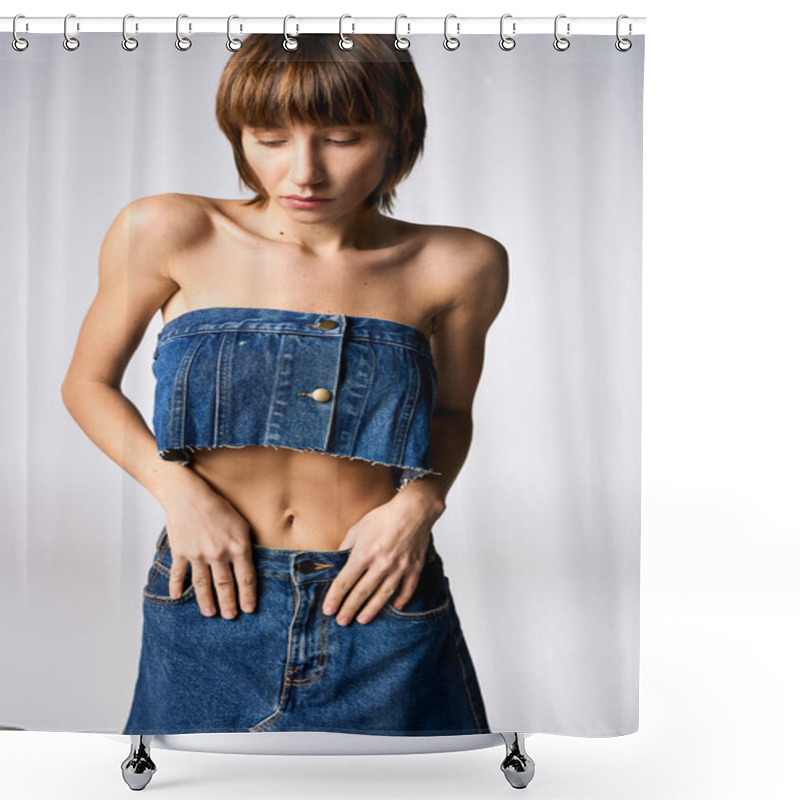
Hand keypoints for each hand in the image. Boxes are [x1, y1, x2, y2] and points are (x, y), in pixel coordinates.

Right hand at [163, 484, 256, 619]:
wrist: (189, 496)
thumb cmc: (218, 506)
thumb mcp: (241, 523)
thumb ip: (245, 544)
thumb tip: (250, 562)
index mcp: (238, 547)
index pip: (246, 578)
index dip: (248, 596)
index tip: (249, 609)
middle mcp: (219, 554)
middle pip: (225, 585)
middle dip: (229, 603)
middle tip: (230, 617)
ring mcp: (198, 555)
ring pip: (203, 585)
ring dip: (206, 601)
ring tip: (210, 613)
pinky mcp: (181, 553)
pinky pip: (178, 574)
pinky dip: (176, 586)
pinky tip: (176, 597)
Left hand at [321, 494, 442, 625]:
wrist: (413, 510)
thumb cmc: (384, 517)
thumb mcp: (357, 529)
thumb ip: (346, 547)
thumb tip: (337, 561)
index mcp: (364, 554)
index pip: (345, 581)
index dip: (335, 597)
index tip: (328, 609)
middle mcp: (381, 564)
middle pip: (361, 592)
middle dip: (349, 608)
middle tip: (341, 621)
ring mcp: (399, 568)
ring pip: (383, 595)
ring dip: (371, 610)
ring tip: (362, 620)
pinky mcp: (414, 568)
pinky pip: (407, 589)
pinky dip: (401, 600)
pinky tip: (395, 607)